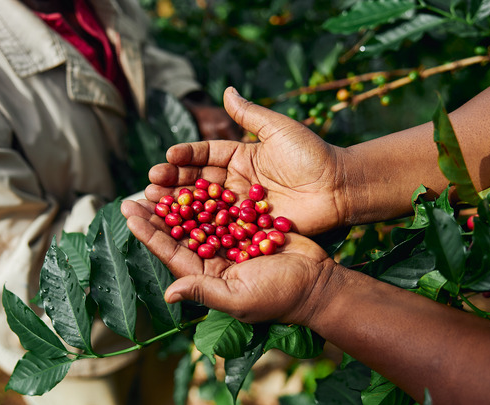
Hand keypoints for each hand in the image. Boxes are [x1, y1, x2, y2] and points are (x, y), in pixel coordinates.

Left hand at [121, 199, 339, 325]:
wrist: (318, 282)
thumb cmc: (280, 296)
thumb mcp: (239, 298)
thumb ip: (204, 292)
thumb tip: (168, 294)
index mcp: (206, 276)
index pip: (170, 252)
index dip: (149, 233)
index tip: (129, 213)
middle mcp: (214, 259)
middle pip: (180, 232)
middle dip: (158, 213)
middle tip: (137, 192)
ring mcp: (231, 242)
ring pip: (199, 217)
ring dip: (180, 200)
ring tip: (161, 180)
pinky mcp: (248, 227)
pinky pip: (224, 208)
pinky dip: (209, 194)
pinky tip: (195, 177)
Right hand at [151, 87, 356, 235]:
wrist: (339, 187)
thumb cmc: (312, 154)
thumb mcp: (279, 129)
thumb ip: (250, 114)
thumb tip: (227, 90)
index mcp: (242, 157)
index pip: (206, 155)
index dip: (186, 156)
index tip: (167, 156)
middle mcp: (237, 182)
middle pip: (199, 182)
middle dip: (173, 182)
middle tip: (150, 184)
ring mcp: (242, 207)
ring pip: (205, 206)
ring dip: (179, 206)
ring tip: (154, 203)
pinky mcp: (250, 228)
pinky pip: (222, 228)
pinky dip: (201, 229)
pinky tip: (179, 229)